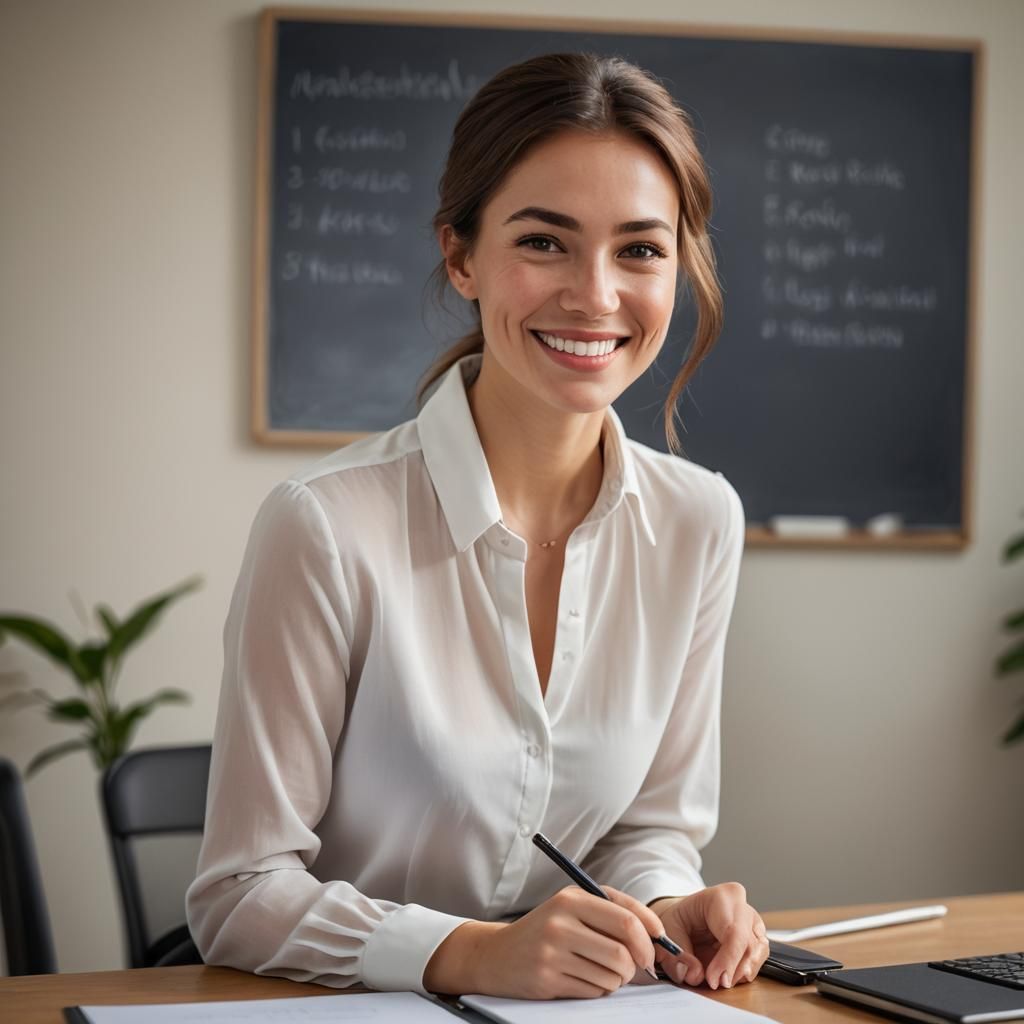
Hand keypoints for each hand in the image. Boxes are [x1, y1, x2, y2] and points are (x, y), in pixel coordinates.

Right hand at [424, 885, 668, 998]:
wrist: (497, 954)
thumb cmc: (547, 929)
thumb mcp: (572, 906)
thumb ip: (611, 911)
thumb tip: (656, 934)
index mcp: (571, 898)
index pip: (626, 917)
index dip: (650, 935)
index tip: (658, 946)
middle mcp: (560, 922)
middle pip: (622, 950)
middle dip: (637, 963)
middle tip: (635, 966)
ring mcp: (552, 952)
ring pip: (611, 975)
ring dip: (617, 978)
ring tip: (602, 970)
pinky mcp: (547, 979)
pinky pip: (594, 990)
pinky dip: (599, 989)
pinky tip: (584, 979)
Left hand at [651, 883, 768, 988]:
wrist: (685, 918)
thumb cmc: (678, 921)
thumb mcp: (667, 933)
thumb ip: (677, 957)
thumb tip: (695, 975)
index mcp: (720, 897)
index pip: (733, 931)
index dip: (727, 960)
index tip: (714, 980)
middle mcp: (741, 906)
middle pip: (749, 944)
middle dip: (734, 970)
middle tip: (717, 984)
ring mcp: (752, 921)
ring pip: (758, 953)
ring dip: (740, 973)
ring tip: (720, 978)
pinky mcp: (757, 936)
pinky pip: (758, 959)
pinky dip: (743, 972)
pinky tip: (727, 972)